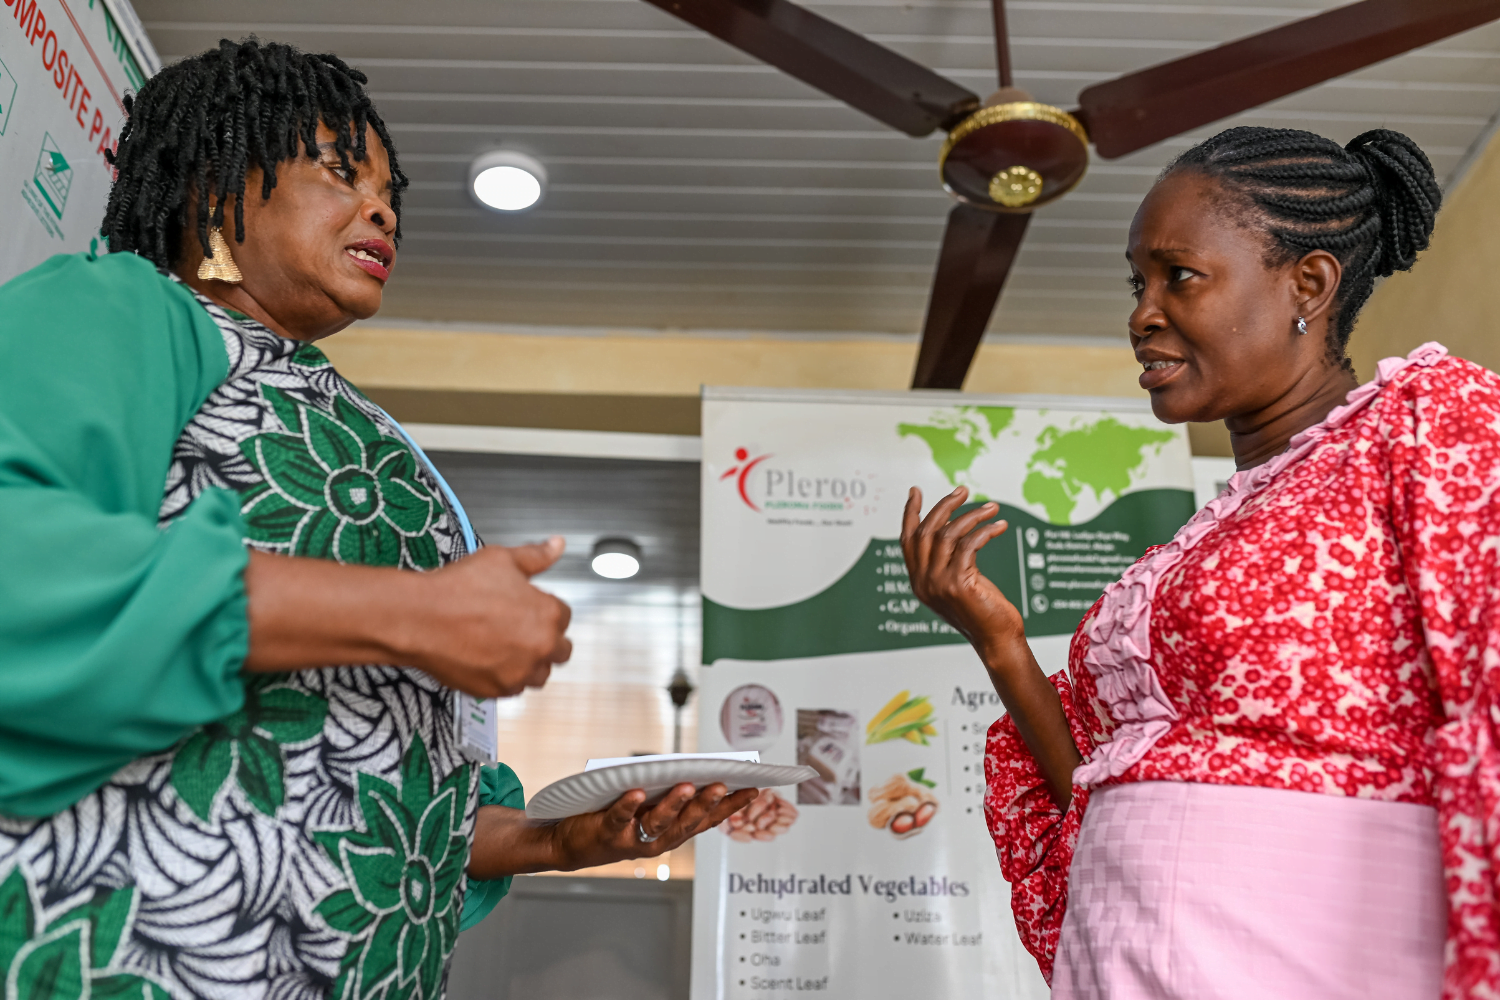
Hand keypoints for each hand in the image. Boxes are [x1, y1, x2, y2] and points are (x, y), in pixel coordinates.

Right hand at [402, 538, 572, 697]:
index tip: (528, 608)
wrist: (419, 618)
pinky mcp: (498, 691)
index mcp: (548, 614)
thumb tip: (557, 545)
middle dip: (545, 638)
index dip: (545, 609)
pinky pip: (514, 689)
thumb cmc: (456, 589)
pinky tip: (490, 660)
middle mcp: (540, 646)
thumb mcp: (501, 560)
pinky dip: (507, 677)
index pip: (565, 616)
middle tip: (520, 629)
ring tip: (506, 647)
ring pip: (540, 673)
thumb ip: (536, 556)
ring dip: (530, 662)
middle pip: (560, 649)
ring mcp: (520, 672)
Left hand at [553, 783, 758, 869]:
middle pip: (688, 822)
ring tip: (688, 786)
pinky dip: (629, 806)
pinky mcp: (607, 831)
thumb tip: (694, 770)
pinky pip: (620, 818)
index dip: (731, 806)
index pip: (708, 819)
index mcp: (673, 832)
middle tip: (723, 784)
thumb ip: (670, 794)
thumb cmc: (616, 819)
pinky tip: (638, 793)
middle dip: (707, 803)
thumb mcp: (649, 807)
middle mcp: (658, 840)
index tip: (754, 789)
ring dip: (675, 805)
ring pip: (659, 823)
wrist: (571, 844)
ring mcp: (633, 838)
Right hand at [902, 487, 1023, 654]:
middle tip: (963, 491)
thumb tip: (951, 529)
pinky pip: (969, 545)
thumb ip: (947, 562)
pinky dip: (985, 531)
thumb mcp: (957, 582)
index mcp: (919, 581)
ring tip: (991, 508)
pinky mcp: (958, 583)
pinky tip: (998, 527)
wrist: (996, 639)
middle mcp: (923, 581)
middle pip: (927, 531)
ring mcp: (938, 583)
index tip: (915, 491)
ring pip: (948, 534)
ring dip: (971, 516)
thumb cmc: (982, 611)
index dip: (910, 514)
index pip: (908, 540)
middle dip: (945, 506)